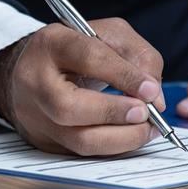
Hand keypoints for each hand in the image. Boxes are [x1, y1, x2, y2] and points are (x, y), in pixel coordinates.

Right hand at [0, 18, 165, 155]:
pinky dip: (113, 148)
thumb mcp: (108, 35)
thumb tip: (155, 98)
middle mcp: (35, 82)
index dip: (123, 75)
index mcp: (51, 45)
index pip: (88, 58)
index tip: (151, 90)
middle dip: (115, 114)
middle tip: (145, 114)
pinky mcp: (44, 141)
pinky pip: (83, 153)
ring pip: (77, 140)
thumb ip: (138, 56)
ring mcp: (35, 116)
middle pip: (68, 107)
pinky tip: (130, 137)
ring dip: (120, 139)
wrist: (32, 71)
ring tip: (146, 130)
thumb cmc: (76, 51)